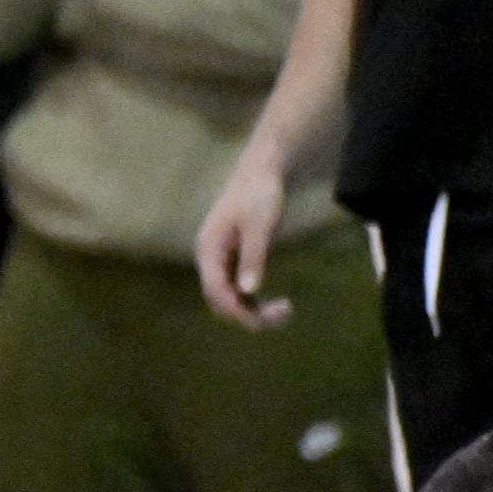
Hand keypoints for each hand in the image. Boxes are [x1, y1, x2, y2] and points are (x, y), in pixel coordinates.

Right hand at [194, 145, 292, 329]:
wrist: (261, 172)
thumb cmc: (259, 194)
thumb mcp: (259, 226)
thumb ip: (253, 257)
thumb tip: (248, 290)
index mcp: (208, 248)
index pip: (216, 290)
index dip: (238, 309)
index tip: (264, 320)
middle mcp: (209, 258)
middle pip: (220, 299)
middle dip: (248, 313)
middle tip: (284, 313)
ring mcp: (219, 260)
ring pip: (229, 297)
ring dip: (253, 310)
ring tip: (284, 311)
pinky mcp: (231, 259)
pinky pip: (237, 289)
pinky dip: (254, 300)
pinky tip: (274, 302)